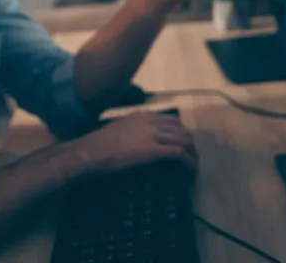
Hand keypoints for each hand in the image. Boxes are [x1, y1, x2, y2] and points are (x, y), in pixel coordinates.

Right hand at [71, 113, 197, 173]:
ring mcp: (152, 135)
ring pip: (183, 141)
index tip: (184, 143)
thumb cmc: (98, 145)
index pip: (171, 119)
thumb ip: (132, 131)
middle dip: (190, 144)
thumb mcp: (118, 130)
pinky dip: (188, 162)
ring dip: (192, 154)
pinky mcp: (153, 150)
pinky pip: (178, 154)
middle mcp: (150, 121)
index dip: (182, 132)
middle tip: (193, 156)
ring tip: (194, 165)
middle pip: (181, 130)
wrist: (91, 153)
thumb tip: (139, 142)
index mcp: (142, 116)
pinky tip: (191, 171)